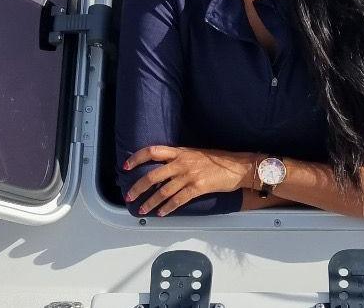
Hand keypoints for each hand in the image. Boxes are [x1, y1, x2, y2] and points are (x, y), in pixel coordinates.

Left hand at [123, 145, 256, 215]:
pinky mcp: (197, 187)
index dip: (137, 158)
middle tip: (129, 196)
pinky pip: (178, 200)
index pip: (152, 151)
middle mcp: (182, 162)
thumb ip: (179, 159)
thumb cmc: (217, 161)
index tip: (126, 166)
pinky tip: (161, 213)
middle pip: (153, 174)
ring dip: (151, 202)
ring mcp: (189, 175)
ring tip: (142, 210)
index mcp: (180, 151)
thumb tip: (164, 169)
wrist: (237, 166)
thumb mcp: (195, 154)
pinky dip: (167, 208)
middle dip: (138, 187)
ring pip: (163, 191)